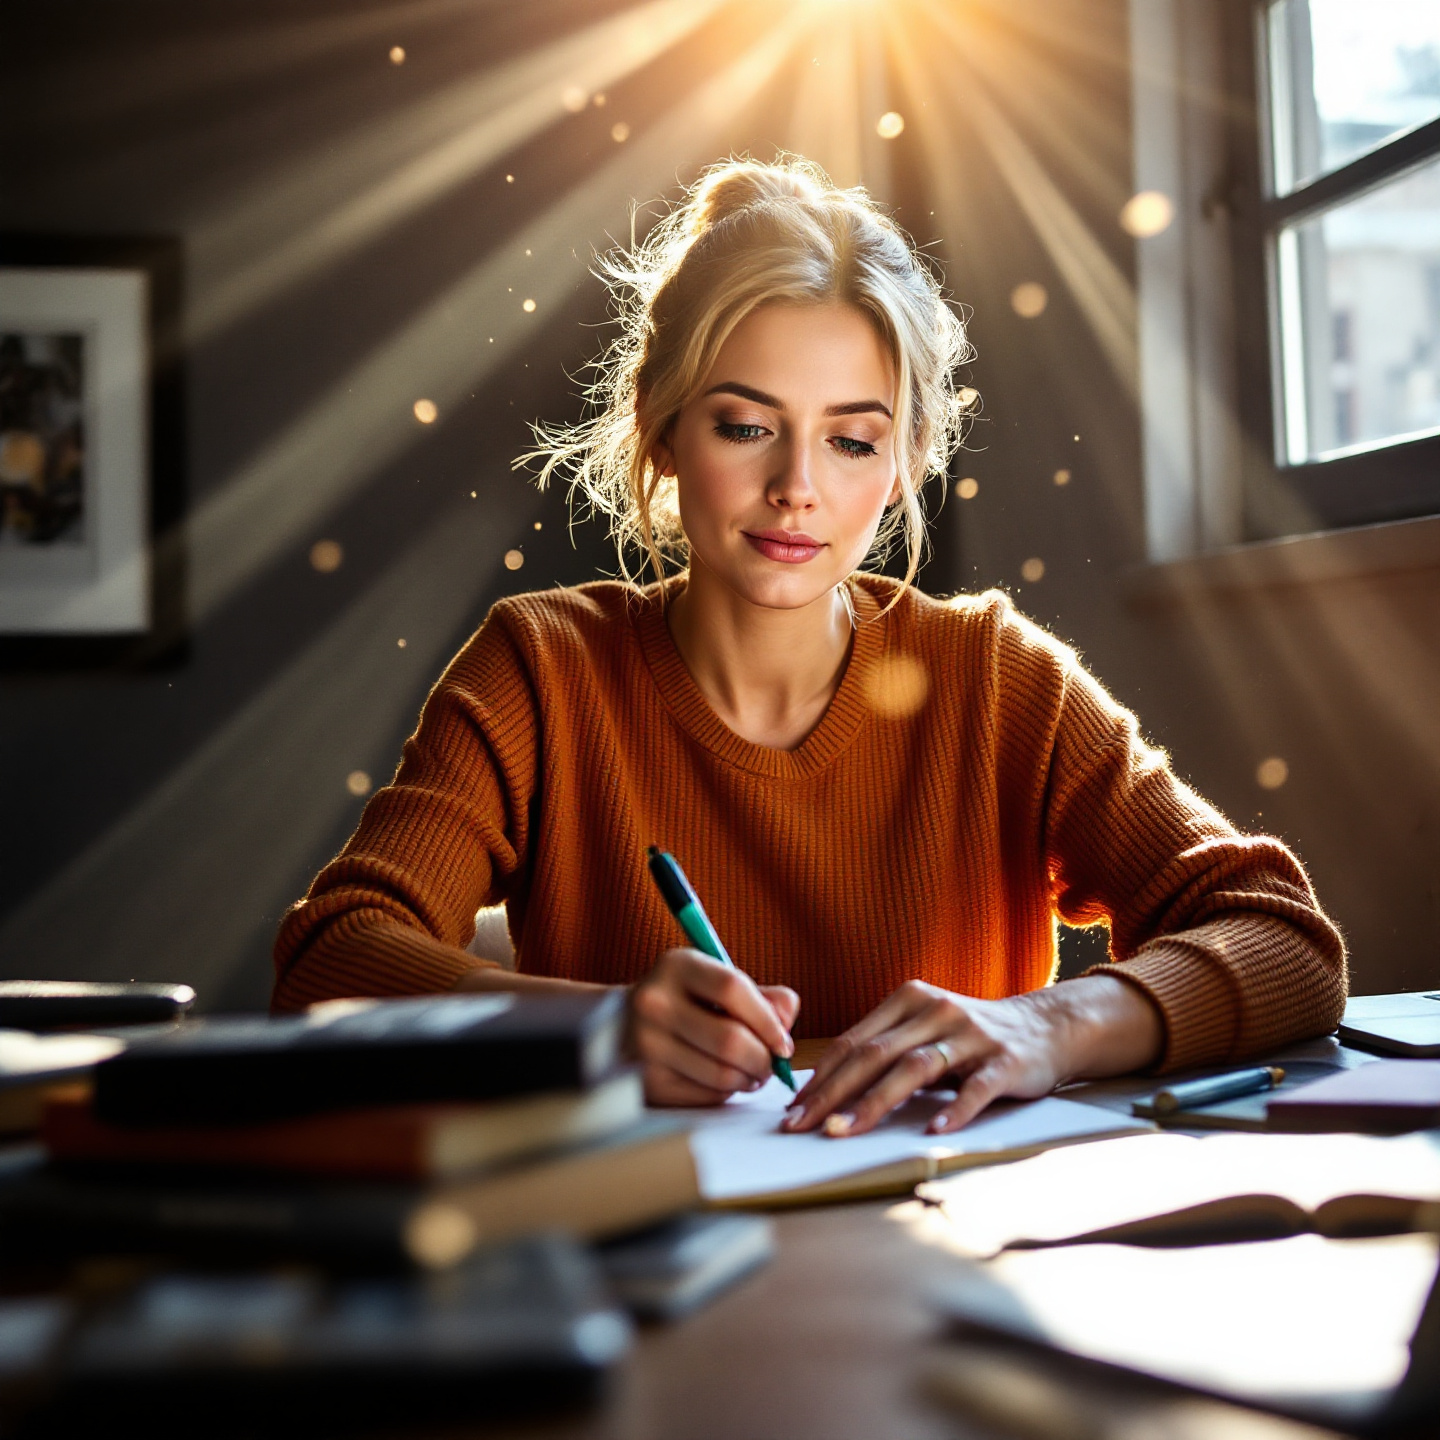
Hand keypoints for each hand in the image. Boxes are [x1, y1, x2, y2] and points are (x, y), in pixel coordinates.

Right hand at [628, 948, 798, 1106]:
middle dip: (764, 1059)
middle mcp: (654, 1002)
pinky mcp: (646, 1081)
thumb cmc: (684, 1001)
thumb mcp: (715, 982)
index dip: (768, 1020)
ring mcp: (645, 1045)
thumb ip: (760, 995)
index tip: (784, 1042)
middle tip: (771, 1065)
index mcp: (675, 966)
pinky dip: (725, 1093)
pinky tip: (723, 1081)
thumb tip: (788, 1014)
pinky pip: (705, 1096)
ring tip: (751, 1073)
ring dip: (748, 1080)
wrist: (622, 1025)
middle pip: (730, 1040)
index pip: (733, 989)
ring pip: (721, 1075)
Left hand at [782, 974, 1161, 1136]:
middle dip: (833, 1094)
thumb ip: (882, 1050)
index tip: (791, 1110)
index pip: (854, 1042)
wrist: (1045, 1027)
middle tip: (803, 1127)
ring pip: (914, 1069)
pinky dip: (954, 1109)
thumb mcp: (922, 1031)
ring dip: (875, 1103)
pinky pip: (976, 1087)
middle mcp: (935, 1010)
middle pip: (874, 1055)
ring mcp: (971, 1034)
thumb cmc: (969, 1037)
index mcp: (908, 999)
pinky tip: (933, 1131)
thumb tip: (823, 1090)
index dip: (820, 1077)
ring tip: (846, 1132)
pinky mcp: (1005, 1060)